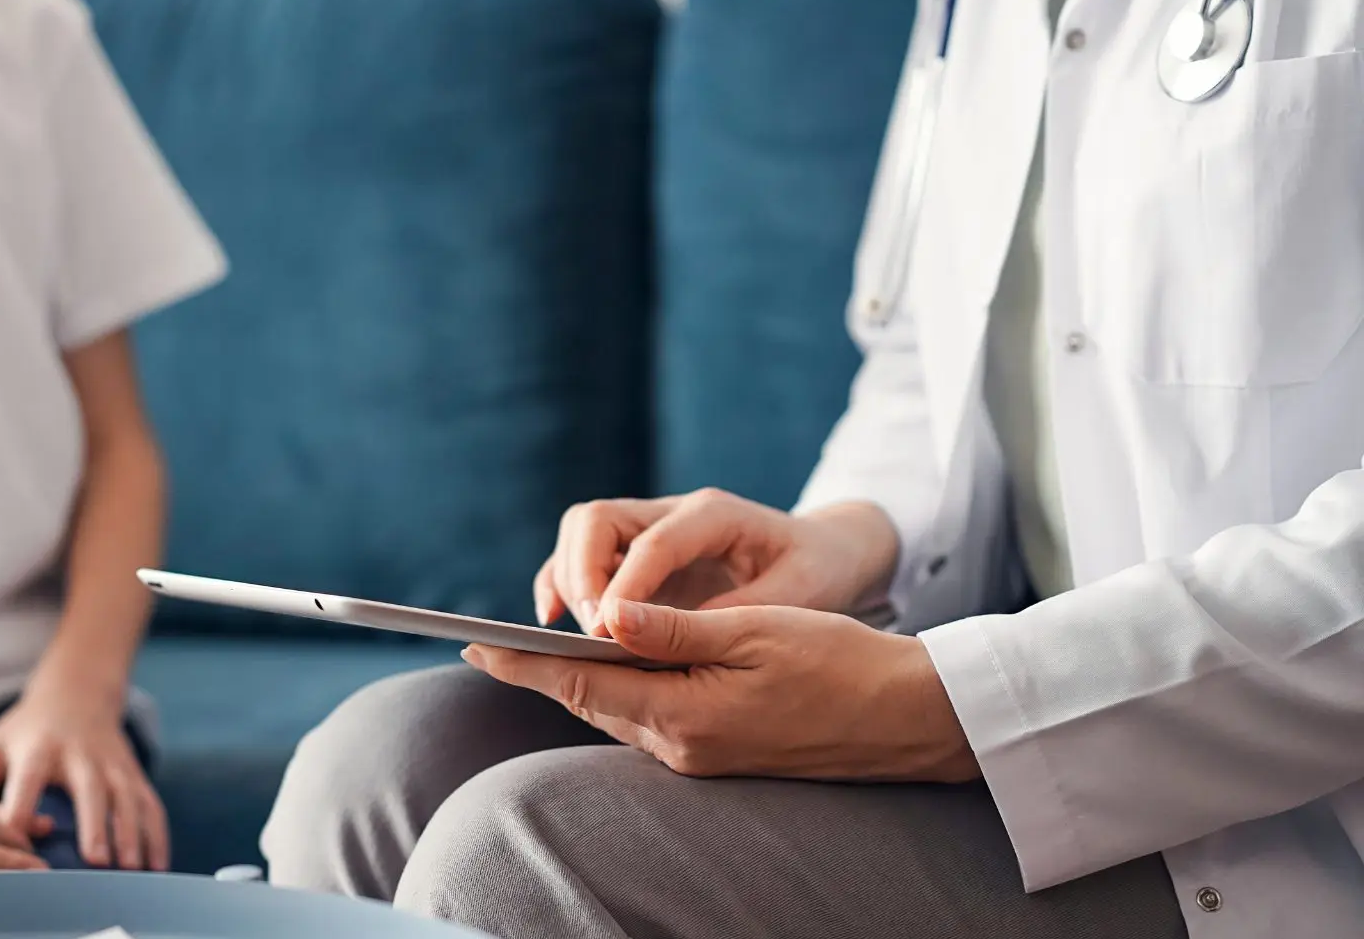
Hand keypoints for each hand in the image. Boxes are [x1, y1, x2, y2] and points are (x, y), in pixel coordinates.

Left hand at [0, 685, 167, 870]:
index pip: (28, 779)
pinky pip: (150, 805)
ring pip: (126, 798)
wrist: (78, 693)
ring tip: (129, 869)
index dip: (21, 810)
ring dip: (130, 833)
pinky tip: (157, 866)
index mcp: (38, 747)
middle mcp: (80, 753)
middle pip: (90, 788)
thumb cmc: (25, 732)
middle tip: (95, 860)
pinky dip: (156, 836)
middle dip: (94, 823)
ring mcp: (112, 762)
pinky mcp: (134, 773)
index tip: (17, 841)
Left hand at [465, 599, 978, 781]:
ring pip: (615, 711)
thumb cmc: (838, 662)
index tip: (470, 644)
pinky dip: (618, 689)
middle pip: (589, 701)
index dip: (521, 664)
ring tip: (532, 647)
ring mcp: (697, 757)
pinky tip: (608, 664)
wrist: (906, 718)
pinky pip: (647, 719)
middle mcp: (681, 747)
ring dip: (577, 678)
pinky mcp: (715, 756)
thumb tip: (602, 618)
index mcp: (684, 715)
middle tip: (485, 641)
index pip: (580, 684)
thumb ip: (670, 628)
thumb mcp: (752, 629)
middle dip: (538, 670)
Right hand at [534, 490, 898, 635]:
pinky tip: (555, 625)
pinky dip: (561, 586)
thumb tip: (683, 640)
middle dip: (582, 576)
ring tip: (573, 636)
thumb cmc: (815, 572)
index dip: (624, 585)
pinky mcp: (635, 554)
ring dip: (567, 581)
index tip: (607, 631)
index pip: (653, 542)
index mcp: (714, 514)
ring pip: (580, 534)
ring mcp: (649, 529)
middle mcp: (672, 512)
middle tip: (592, 634)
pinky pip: (582, 559)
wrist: (824, 553)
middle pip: (597, 520)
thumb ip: (742, 613)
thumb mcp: (799, 594)